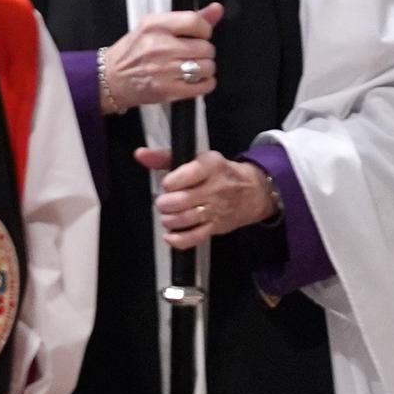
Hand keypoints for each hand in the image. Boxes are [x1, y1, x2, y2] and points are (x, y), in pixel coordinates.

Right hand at [101, 3, 223, 111]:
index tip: (198, 36)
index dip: (204, 30)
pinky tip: (192, 81)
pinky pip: (204, 86)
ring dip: (204, 69)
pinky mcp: (168, 91)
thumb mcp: (154, 28)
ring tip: (190, 68)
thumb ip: (188, 19)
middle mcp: (160, 47)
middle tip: (189, 55)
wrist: (110, 80)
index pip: (196, 22)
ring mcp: (165, 70)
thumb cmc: (132, 53)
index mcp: (155, 26)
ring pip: (207, 67)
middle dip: (202, 52)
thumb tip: (217, 9)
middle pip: (206, 48)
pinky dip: (204, 84)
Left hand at [136, 148, 278, 249]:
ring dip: (169, 219)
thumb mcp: (196, 159)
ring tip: (167, 215)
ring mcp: (217, 210)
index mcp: (210, 166)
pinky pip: (195, 237)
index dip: (170, 182)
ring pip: (185, 219)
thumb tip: (140, 154)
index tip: (168, 184)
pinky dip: (178, 239)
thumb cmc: (218, 173)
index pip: (185, 176)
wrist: (253, 191)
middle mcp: (215, 188)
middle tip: (164, 202)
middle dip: (165, 203)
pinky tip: (169, 234)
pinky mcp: (216, 227)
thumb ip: (165, 157)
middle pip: (181, 200)